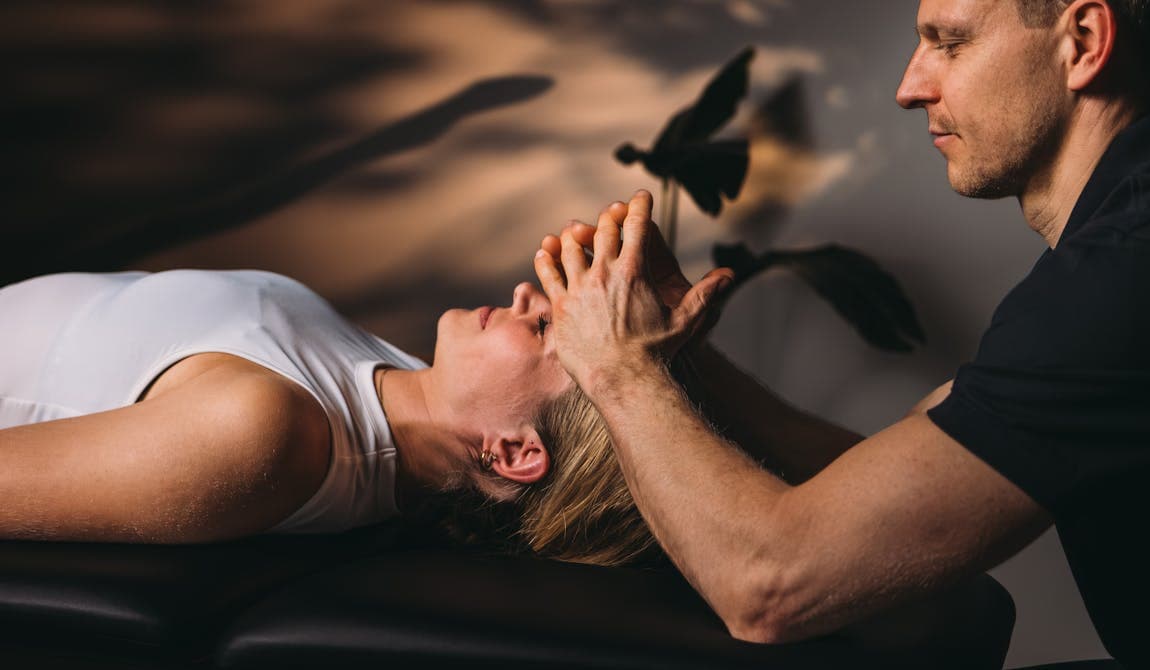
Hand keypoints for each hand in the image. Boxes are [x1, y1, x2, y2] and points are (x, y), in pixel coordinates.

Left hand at [534, 190, 732, 388]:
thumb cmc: (655, 353)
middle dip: (610, 217)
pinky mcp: (561, 305)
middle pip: (604, 230)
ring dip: (574, 235)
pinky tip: (544, 252)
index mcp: (635, 271)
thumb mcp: (685, 321)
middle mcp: (605, 273)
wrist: (623, 378)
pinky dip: (546, 259)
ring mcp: (580, 288)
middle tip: (612, 213)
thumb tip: (729, 276)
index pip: (637, 226)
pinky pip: (548, 273)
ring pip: (570, 247)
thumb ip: (705, 294)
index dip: (640, 206)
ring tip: (575, 231)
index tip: (641, 197)